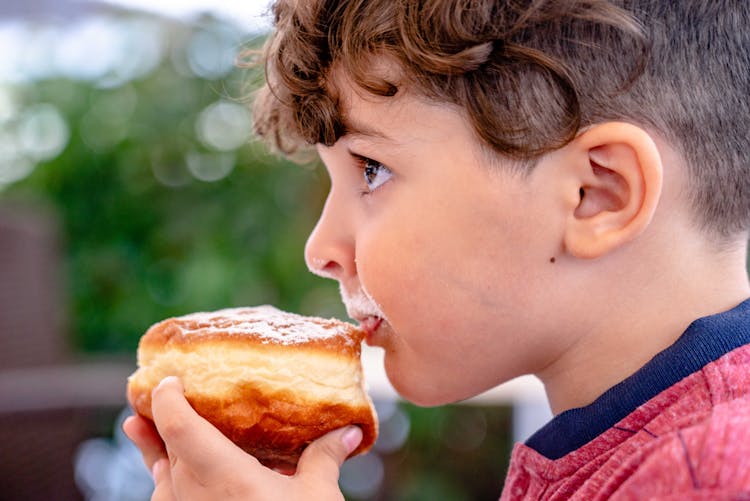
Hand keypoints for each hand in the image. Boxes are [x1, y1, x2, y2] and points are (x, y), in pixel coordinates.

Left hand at [123, 376, 362, 500]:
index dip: (167, 397)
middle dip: (160, 418)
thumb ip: (326, 457)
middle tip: (159, 394)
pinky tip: (170, 481)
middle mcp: (194, 494)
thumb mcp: (317, 496)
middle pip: (166, 446)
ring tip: (139, 429)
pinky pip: (166, 500)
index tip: (170, 379)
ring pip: (159, 477)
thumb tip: (351, 430)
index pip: (178, 424)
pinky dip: (165, 483)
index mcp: (224, 475)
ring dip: (154, 451)